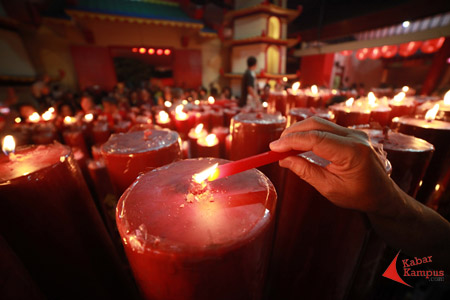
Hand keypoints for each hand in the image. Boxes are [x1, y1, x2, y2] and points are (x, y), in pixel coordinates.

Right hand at [270, 117, 396, 215]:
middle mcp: (355, 137)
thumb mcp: (330, 188)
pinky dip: (309, 134)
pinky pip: (326, 128)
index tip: (273, 148)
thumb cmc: (359, 195)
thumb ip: (306, 171)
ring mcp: (354, 133)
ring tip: (285, 147)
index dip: (291, 141)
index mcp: (352, 152)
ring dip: (300, 132)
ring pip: (320, 123)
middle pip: (316, 124)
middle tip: (276, 146)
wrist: (383, 194)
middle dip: (293, 133)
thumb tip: (284, 160)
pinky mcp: (351, 134)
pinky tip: (299, 145)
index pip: (315, 138)